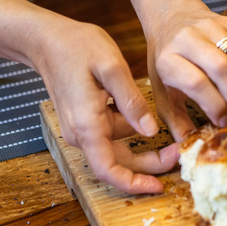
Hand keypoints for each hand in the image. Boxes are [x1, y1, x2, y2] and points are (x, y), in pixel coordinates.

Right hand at [30, 20, 178, 193]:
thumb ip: (132, 102)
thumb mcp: (112, 68)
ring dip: (142, 142)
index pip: (108, 170)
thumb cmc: (76, 47)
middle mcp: (81, 133)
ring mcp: (81, 128)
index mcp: (87, 125)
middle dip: (150, 162)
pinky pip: (111, 133)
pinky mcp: (85, 121)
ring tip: (166, 125)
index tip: (158, 186)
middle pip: (119, 163)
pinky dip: (130, 128)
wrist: (47, 39)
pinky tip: (141, 111)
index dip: (134, 183)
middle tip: (179, 151)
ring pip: (118, 147)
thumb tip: (151, 131)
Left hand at [145, 3, 226, 141]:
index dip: (214, 106)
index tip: (221, 122)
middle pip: (222, 69)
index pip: (196, 83)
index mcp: (168, 60)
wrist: (170, 17)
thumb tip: (190, 146)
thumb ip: (175, 121)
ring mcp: (210, 27)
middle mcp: (188, 39)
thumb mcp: (162, 91)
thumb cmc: (166, 60)